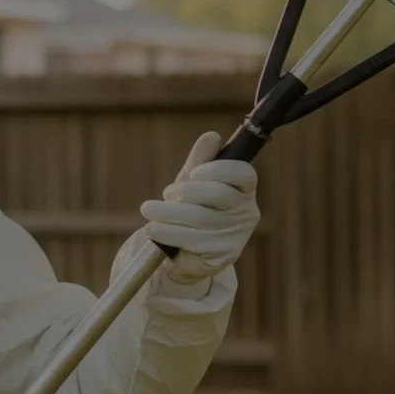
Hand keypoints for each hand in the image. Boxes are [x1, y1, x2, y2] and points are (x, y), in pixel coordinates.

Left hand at [140, 131, 258, 286]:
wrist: (185, 254)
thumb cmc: (192, 209)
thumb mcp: (193, 183)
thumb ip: (200, 160)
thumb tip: (212, 137)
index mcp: (244, 190)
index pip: (244, 173)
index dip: (219, 169)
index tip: (194, 173)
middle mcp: (246, 212)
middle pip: (218, 193)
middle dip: (186, 190)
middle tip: (167, 193)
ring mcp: (237, 236)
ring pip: (200, 217)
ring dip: (168, 212)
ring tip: (148, 209)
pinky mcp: (222, 256)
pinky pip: (192, 240)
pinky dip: (168, 232)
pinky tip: (152, 229)